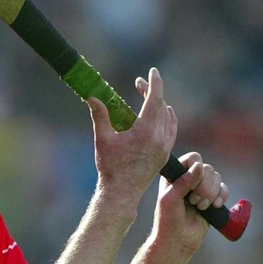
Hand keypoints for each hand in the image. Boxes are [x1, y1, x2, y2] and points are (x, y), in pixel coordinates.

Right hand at [87, 68, 176, 202]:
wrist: (121, 192)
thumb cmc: (110, 167)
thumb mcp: (102, 139)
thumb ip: (100, 116)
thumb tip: (92, 97)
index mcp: (146, 131)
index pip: (155, 99)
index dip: (154, 83)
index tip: (152, 71)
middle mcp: (160, 137)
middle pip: (161, 106)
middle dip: (152, 92)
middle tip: (139, 84)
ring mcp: (165, 147)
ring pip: (169, 117)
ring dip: (160, 104)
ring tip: (149, 97)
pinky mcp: (164, 154)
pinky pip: (171, 129)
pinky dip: (167, 118)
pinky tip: (162, 115)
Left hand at [153, 152, 229, 252]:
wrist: (178, 239)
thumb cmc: (168, 219)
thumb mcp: (170, 198)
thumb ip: (184, 181)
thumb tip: (199, 166)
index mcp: (175, 175)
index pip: (192, 158)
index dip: (196, 169)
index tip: (189, 186)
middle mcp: (189, 178)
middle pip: (207, 168)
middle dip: (203, 186)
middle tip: (192, 201)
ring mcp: (201, 188)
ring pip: (217, 178)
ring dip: (210, 194)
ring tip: (199, 207)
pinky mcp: (211, 198)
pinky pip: (224, 188)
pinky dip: (221, 197)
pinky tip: (212, 207)